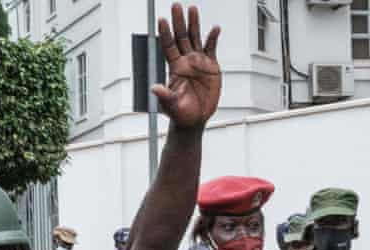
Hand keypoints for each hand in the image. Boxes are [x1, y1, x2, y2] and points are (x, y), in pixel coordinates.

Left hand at [153, 3, 221, 128]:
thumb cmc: (180, 113)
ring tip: (192, 9)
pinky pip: (211, 49)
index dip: (165, 33)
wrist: (195, 119)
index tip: (162, 20)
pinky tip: (215, 28)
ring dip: (194, 24)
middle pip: (181, 37)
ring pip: (195, 38)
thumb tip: (154, 88)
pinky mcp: (211, 66)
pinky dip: (213, 38)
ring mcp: (198, 62)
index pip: (168, 46)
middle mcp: (185, 61)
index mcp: (175, 68)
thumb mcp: (170, 106)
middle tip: (176, 5)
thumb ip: (164, 96)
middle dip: (178, 21)